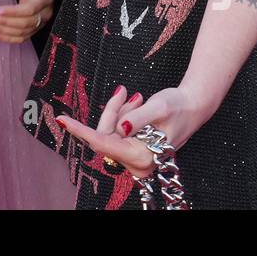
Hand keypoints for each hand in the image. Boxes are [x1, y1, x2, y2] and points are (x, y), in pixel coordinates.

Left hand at [0, 0, 54, 42]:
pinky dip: (8, 38)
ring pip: (22, 32)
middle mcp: (46, 13)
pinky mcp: (34, 27)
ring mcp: (41, 22)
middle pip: (25, 23)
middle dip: (4, 22)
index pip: (30, 9)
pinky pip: (22, 37)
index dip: (13, 12)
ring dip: (3, 30)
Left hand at [57, 85, 211, 178]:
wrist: (194, 107)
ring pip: (109, 132)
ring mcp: (135, 159)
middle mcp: (137, 163)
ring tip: (137, 99)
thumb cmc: (178, 106)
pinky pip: (116, 132)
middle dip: (111, 112)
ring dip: (118, 112)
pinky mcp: (134, 152)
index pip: (102, 142)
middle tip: (125, 92)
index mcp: (142, 156)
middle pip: (105, 135)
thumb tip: (120, 128)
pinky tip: (136, 106)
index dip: (80, 130)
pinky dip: (121, 116)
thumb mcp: (157, 107)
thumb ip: (137, 118)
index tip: (62, 121)